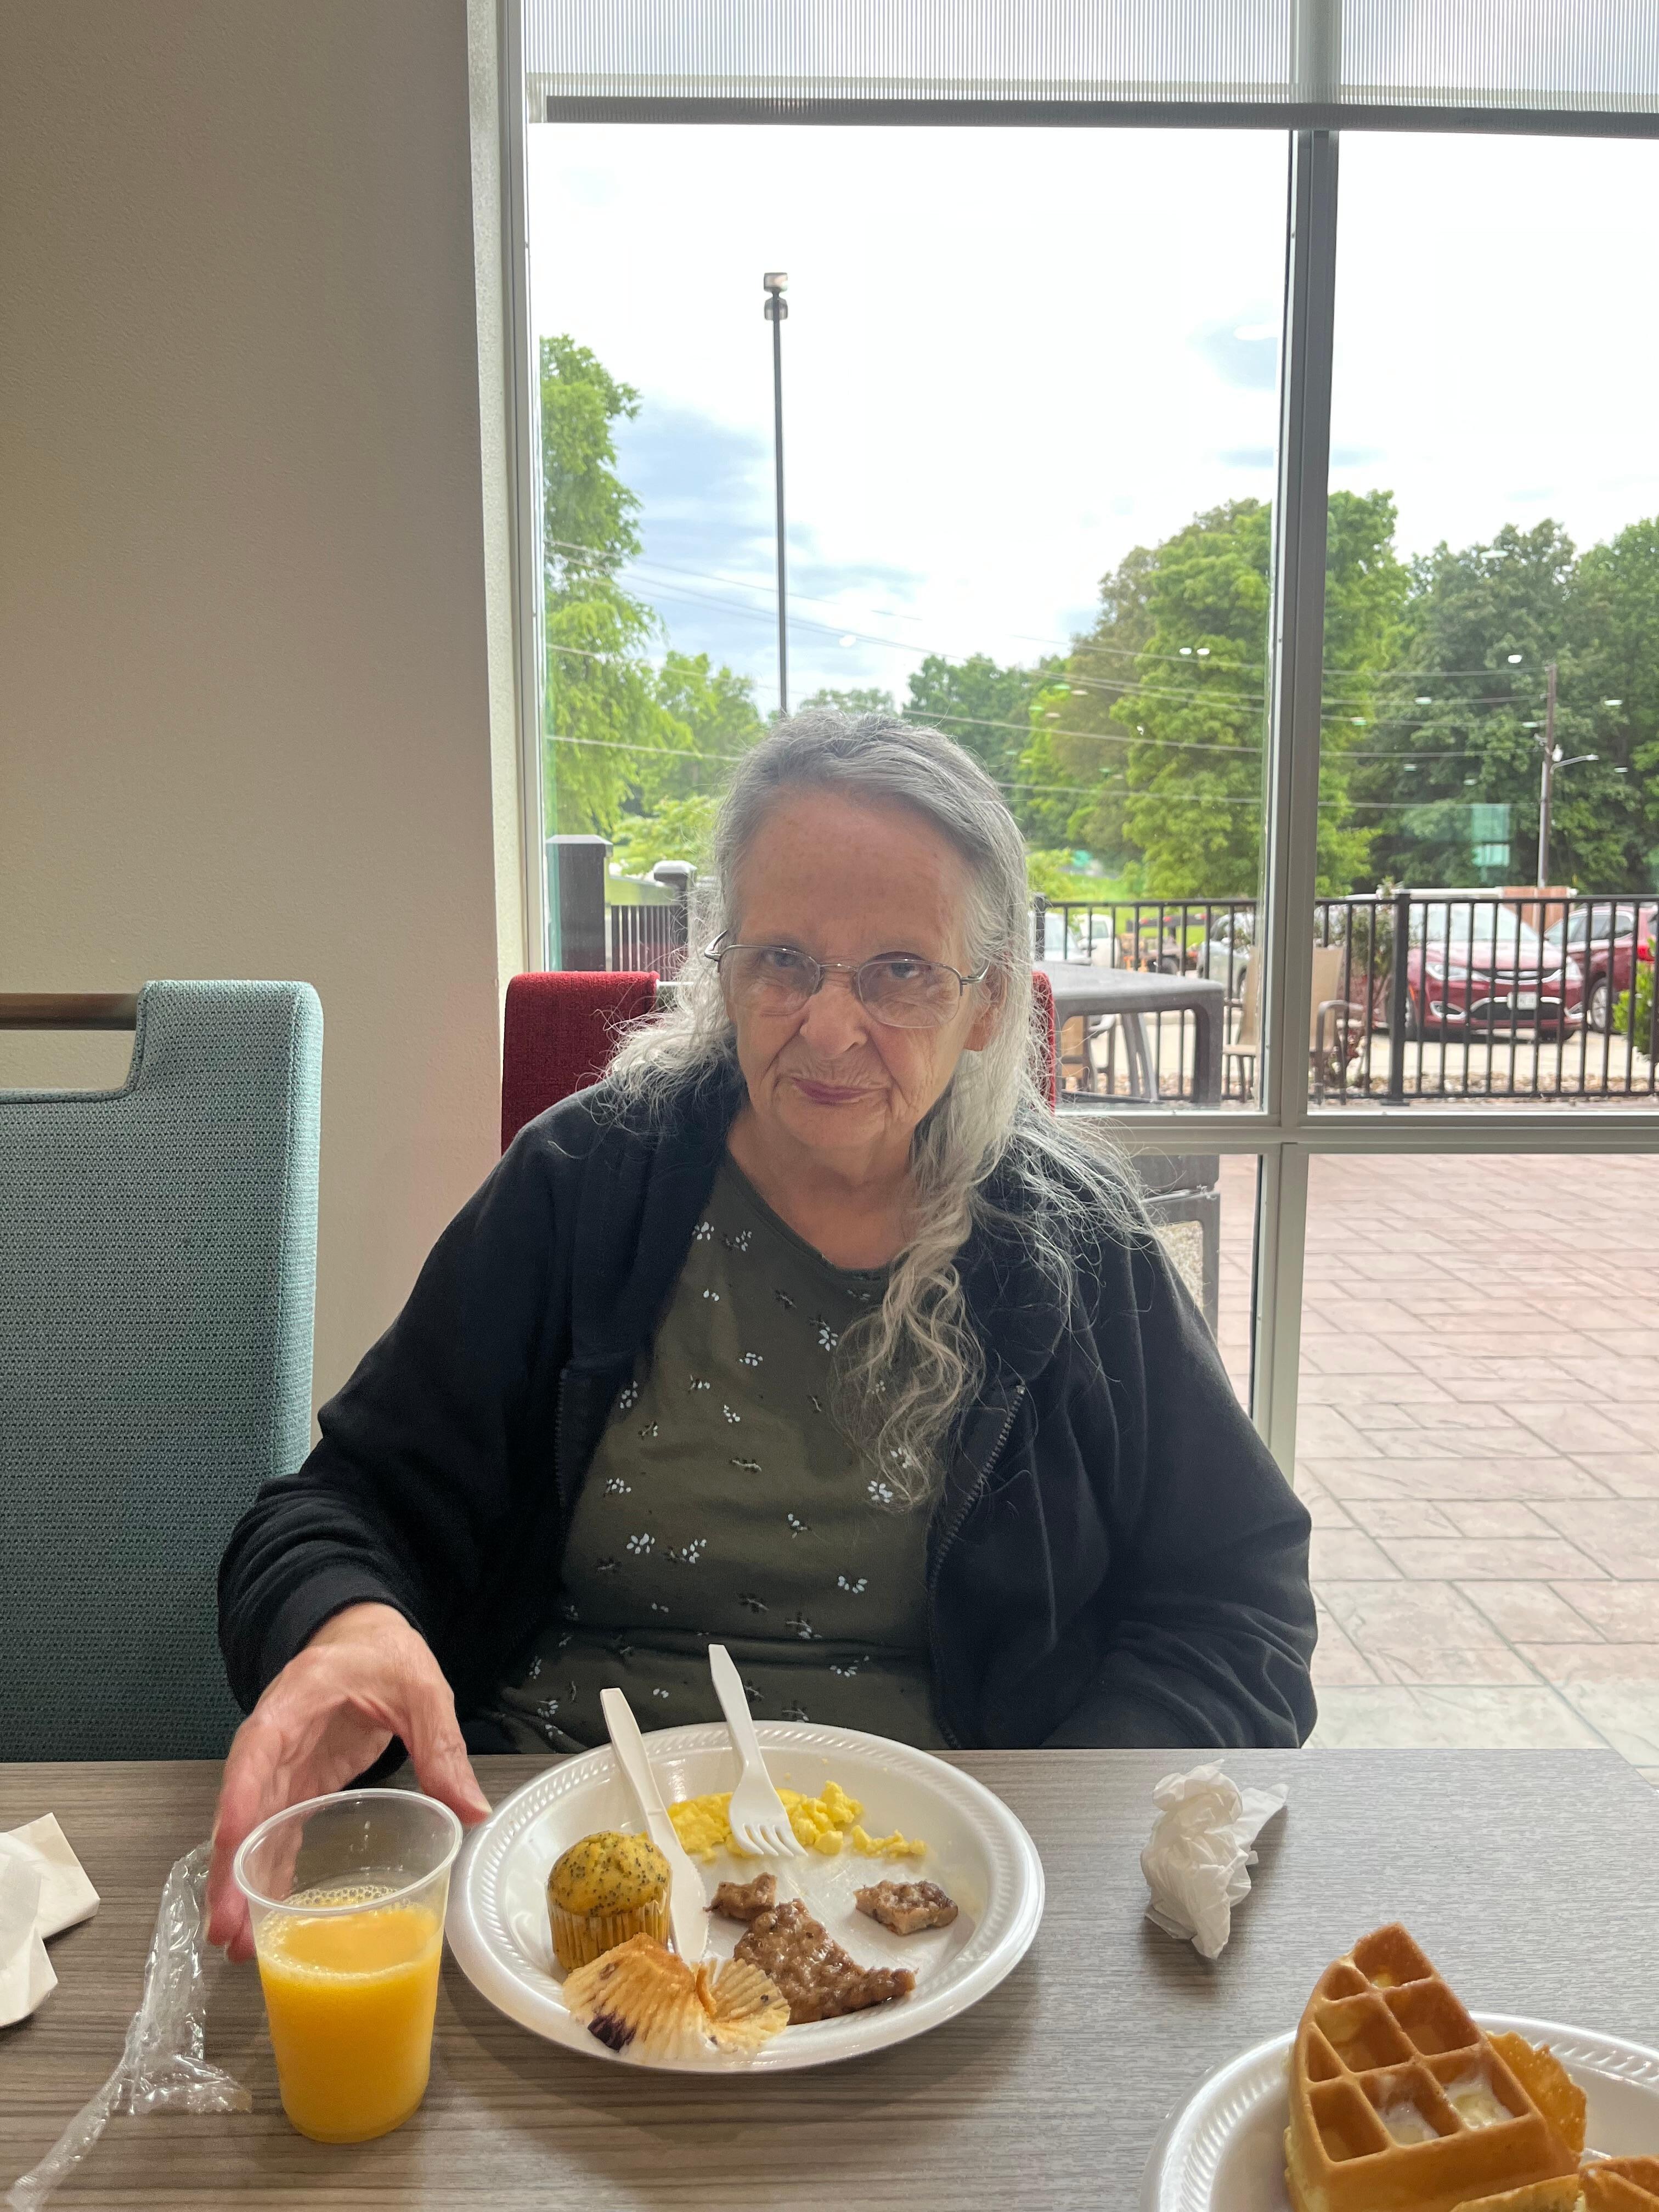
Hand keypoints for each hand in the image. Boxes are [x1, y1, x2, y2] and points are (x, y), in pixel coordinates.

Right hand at [206, 1602, 491, 1960]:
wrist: (363, 1633)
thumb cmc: (384, 1652)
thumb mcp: (421, 1688)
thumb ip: (441, 1744)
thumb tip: (470, 1810)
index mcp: (298, 1700)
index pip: (258, 1750)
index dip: (240, 1799)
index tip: (229, 1848)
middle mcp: (276, 1736)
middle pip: (243, 1803)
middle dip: (231, 1867)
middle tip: (226, 1929)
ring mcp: (282, 1762)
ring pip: (253, 1826)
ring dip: (243, 1881)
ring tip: (239, 1944)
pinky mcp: (297, 1782)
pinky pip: (276, 1829)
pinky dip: (269, 1869)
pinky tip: (266, 1915)